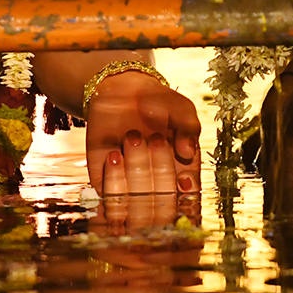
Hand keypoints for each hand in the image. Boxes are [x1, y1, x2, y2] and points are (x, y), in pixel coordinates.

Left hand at [84, 68, 200, 227]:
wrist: (119, 91)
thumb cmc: (156, 101)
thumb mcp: (180, 109)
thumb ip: (189, 128)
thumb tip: (188, 152)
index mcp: (183, 171)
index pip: (189, 197)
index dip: (187, 194)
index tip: (183, 177)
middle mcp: (157, 184)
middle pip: (163, 201)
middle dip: (161, 171)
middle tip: (156, 139)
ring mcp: (130, 184)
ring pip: (135, 200)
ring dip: (136, 170)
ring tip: (133, 137)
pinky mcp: (104, 180)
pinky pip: (108, 195)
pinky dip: (112, 177)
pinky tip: (115, 153)